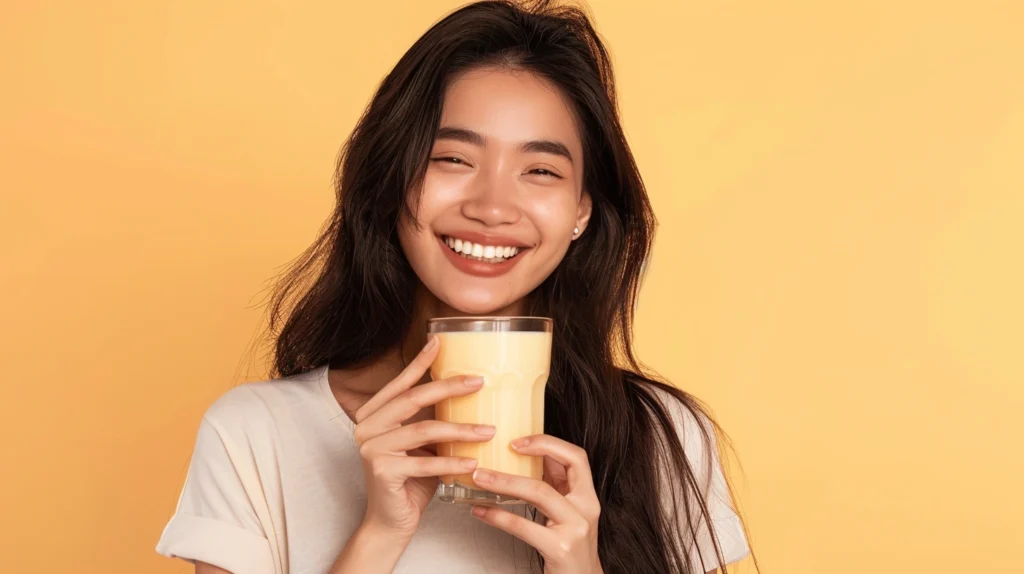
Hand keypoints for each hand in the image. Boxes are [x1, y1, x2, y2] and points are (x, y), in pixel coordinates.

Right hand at [352, 337, 494, 538]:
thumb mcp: (422, 444)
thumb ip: (431, 419)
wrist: (390, 522)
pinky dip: (453, 462)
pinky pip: (426, 462)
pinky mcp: (382, 470)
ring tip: (489, 430)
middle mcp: (366, 427)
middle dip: (449, 387)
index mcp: (372, 415)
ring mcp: (371, 448)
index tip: (439, 341)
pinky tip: (474, 463)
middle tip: (479, 382)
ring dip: (461, 430)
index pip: (400, 384)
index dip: (419, 361)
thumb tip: (467, 390)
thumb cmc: (410, 480)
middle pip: (413, 399)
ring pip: (424, 430)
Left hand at [469, 435, 602, 573]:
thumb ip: (555, 485)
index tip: (517, 441)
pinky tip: (481, 511)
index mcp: (588, 496)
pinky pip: (522, 526)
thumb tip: (528, 455)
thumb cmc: (569, 546)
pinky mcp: (560, 548)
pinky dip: (497, 516)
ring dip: (504, 482)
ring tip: (480, 478)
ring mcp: (575, 528)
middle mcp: (586, 509)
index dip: (548, 443)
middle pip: (559, 468)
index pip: (576, 456)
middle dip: (525, 455)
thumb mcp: (568, 511)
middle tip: (493, 454)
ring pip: (539, 492)